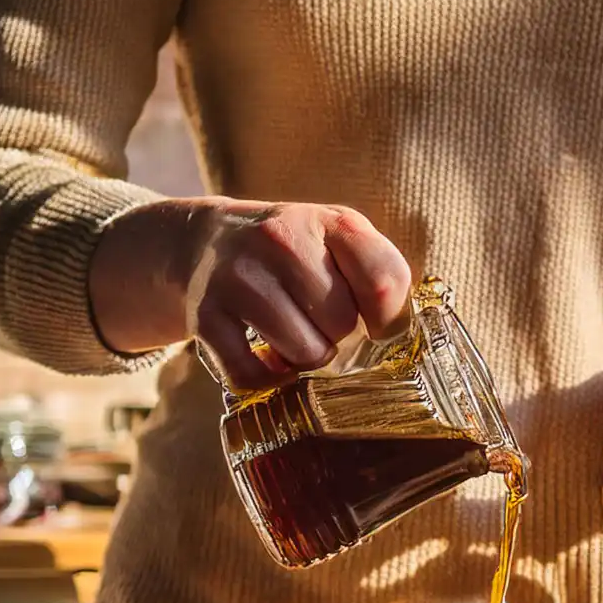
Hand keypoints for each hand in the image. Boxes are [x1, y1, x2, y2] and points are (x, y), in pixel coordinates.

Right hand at [90, 197, 411, 390]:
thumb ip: (377, 276)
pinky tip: (269, 361)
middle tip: (320, 324)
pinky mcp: (205, 316)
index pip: (384, 282)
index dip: (389, 321)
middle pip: (342, 324)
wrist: (204, 242)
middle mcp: (281, 240)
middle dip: (339, 337)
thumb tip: (398, 338)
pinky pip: (251, 374)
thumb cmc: (291, 252)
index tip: (375, 328)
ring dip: (306, 359)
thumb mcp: (338, 240)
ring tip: (295, 337)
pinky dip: (266, 380)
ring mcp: (239, 277)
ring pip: (304, 352)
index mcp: (330, 222)